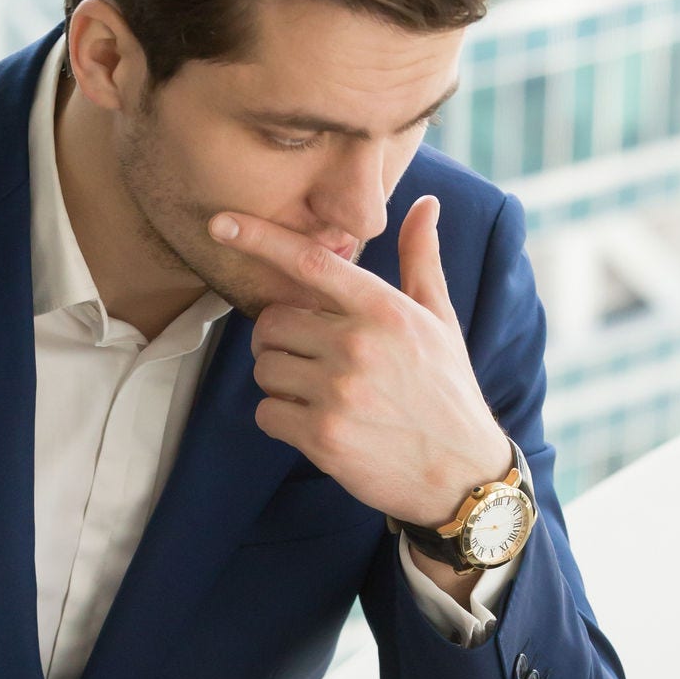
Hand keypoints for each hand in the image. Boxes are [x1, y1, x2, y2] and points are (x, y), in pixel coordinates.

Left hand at [209, 198, 510, 527]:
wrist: (459, 475)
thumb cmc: (446, 392)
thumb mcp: (441, 322)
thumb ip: (421, 261)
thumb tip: (426, 203)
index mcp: (384, 310)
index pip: (310, 261)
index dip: (259, 238)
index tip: (220, 223)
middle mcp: (358, 344)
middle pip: (270, 323)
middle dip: (279, 342)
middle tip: (309, 360)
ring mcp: (338, 392)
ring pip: (264, 369)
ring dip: (281, 384)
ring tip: (321, 396)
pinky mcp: (322, 436)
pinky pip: (266, 413)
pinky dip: (281, 420)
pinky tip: (316, 425)